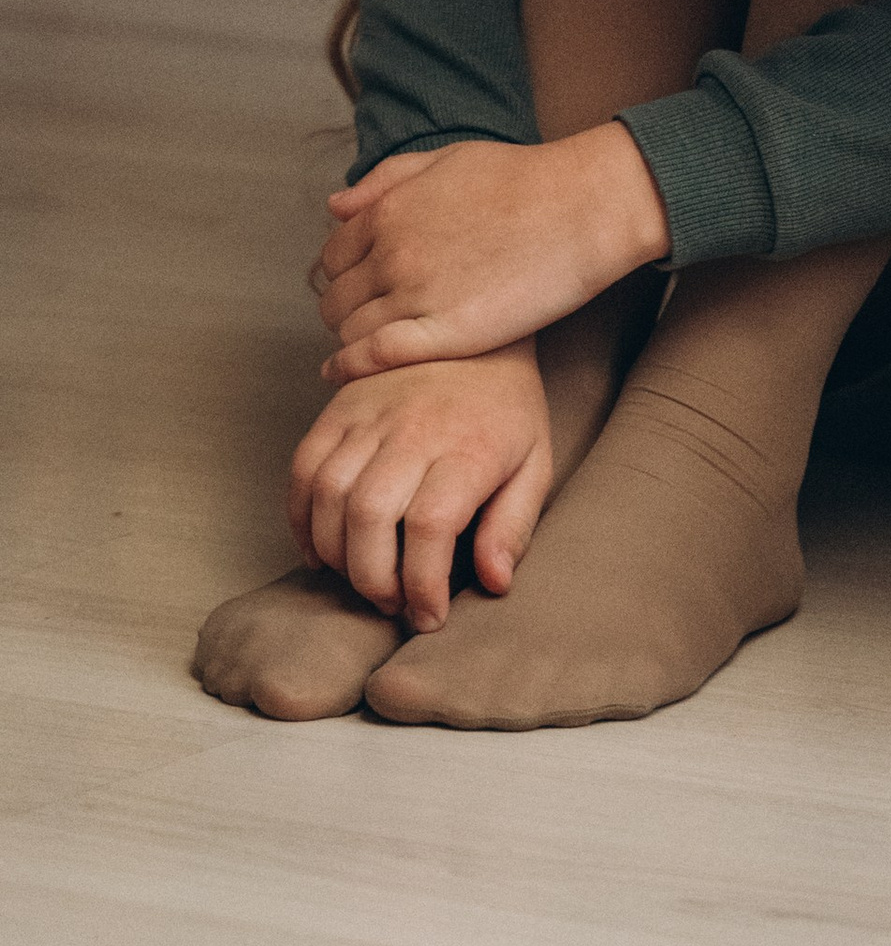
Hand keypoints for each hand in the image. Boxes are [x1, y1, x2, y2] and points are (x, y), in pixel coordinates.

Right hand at [288, 342, 551, 628]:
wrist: (474, 328)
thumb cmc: (507, 410)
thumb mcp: (534, 462)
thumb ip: (514, 525)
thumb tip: (493, 583)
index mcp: (469, 446)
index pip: (432, 525)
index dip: (423, 583)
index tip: (429, 617)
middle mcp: (415, 428)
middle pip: (370, 514)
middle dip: (373, 577)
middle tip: (392, 601)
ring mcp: (370, 415)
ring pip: (329, 495)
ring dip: (336, 554)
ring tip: (363, 578)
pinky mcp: (339, 409)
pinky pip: (303, 470)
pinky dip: (301, 519)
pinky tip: (322, 551)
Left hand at [315, 127, 669, 379]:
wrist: (585, 206)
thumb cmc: (524, 178)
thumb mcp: (447, 159)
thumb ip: (386, 180)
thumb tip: (335, 206)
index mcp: (389, 211)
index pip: (333, 258)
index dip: (344, 275)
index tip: (363, 285)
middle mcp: (392, 252)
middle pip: (337, 299)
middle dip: (347, 309)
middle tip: (373, 317)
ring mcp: (416, 294)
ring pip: (351, 331)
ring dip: (355, 338)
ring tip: (378, 343)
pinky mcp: (445, 332)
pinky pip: (374, 356)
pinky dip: (351, 366)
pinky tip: (345, 373)